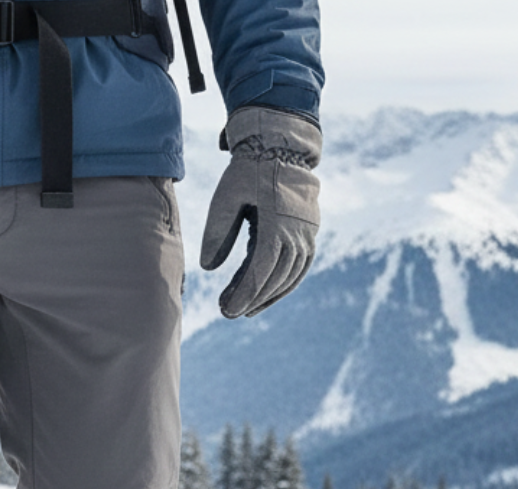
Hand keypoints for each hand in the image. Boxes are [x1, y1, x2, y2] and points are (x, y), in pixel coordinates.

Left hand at [200, 106, 320, 317]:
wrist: (280, 146)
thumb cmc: (248, 171)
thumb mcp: (225, 197)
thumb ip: (217, 232)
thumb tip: (208, 269)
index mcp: (277, 222)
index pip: (262, 269)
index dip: (245, 293)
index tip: (227, 310)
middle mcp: (298, 232)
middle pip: (276, 277)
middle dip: (252, 299)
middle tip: (228, 312)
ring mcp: (307, 233)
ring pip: (290, 276)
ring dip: (267, 296)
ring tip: (243, 309)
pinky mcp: (309, 233)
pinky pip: (299, 268)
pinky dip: (283, 285)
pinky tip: (263, 296)